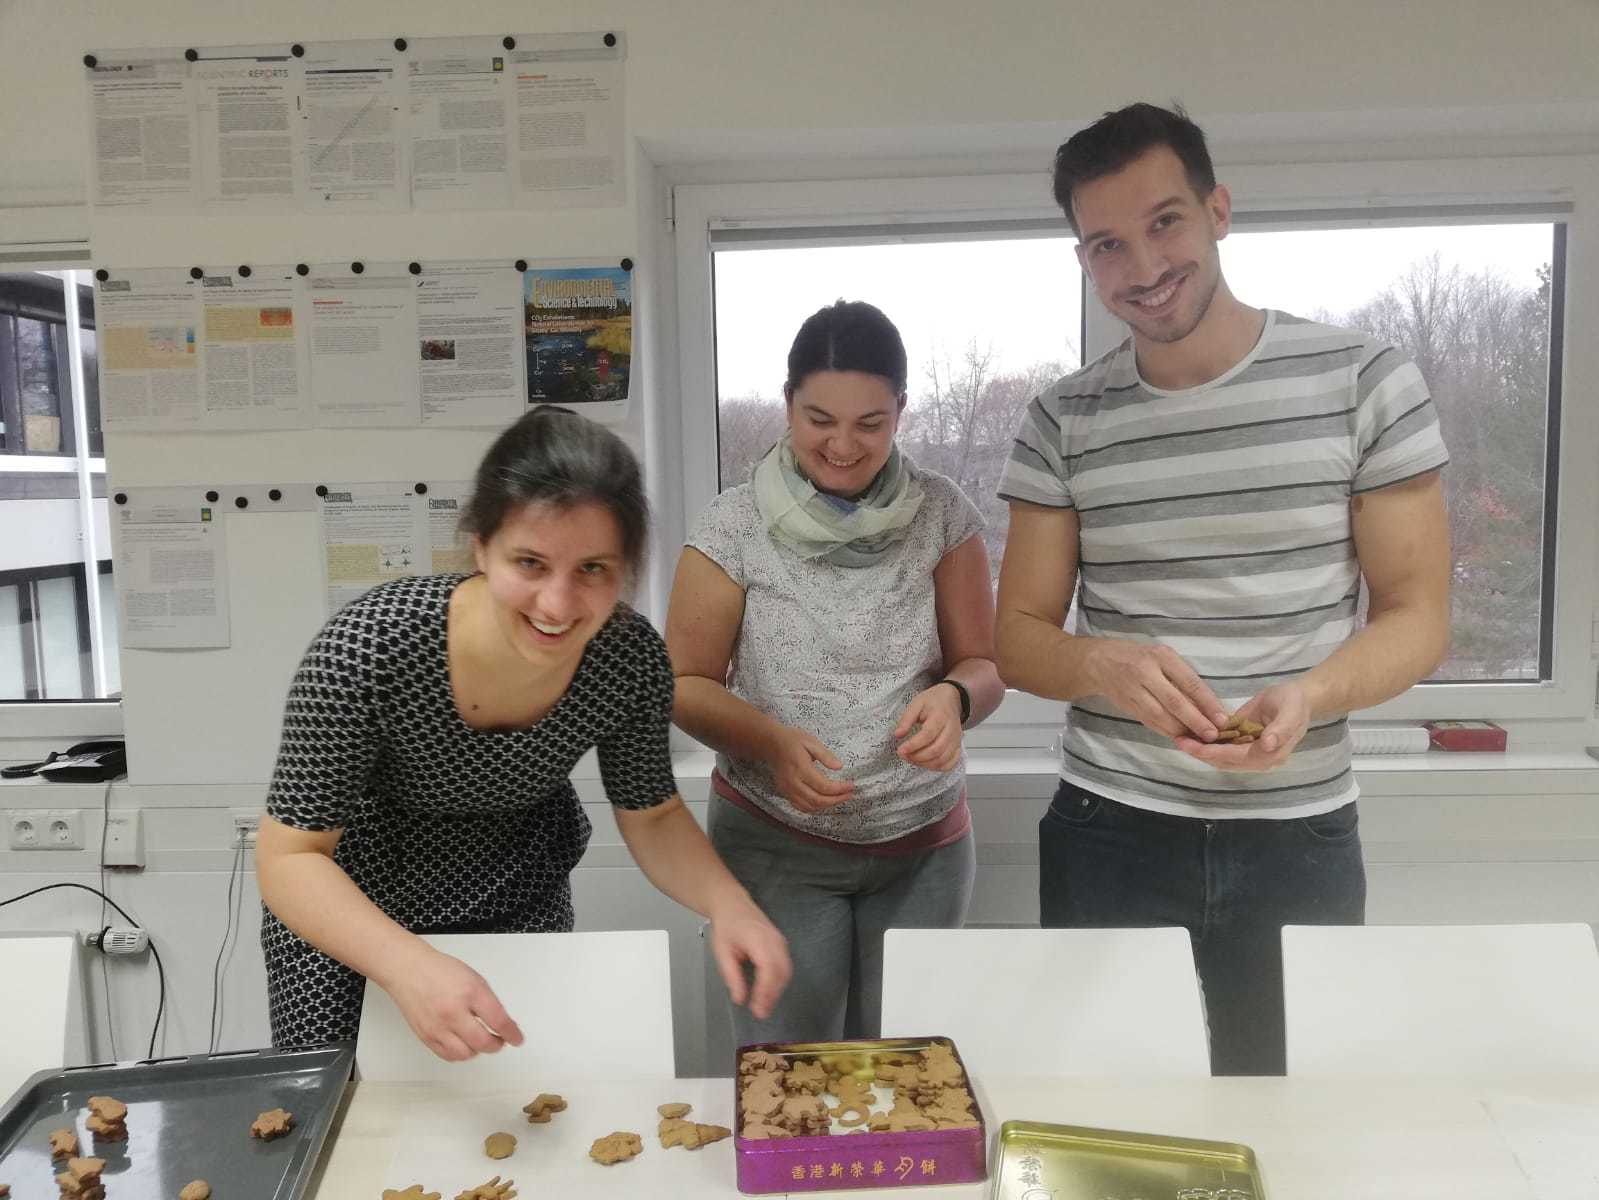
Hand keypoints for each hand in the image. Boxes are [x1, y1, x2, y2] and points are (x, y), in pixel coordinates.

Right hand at [380, 944, 525, 1061]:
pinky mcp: (426, 1036)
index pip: (499, 1021)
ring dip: (478, 1050)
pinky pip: (448, 1055)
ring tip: (480, 1040)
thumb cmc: (440, 971)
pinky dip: (460, 1054)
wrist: (409, 971)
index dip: (512, 1033)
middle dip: (497, 1044)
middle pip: (483, 1042)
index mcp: (470, 992)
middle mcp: (453, 1012)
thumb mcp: (474, 979)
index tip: (517, 1038)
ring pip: (466, 1054)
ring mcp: (438, 1027)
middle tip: (499, 1040)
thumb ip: (488, 1001)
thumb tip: (503, 1023)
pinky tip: (464, 1044)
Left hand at [708, 897, 792, 1020]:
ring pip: (786, 970)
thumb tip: (740, 999)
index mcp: (758, 939)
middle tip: (761, 1013)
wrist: (733, 904)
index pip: (768, 968)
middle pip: (782, 971)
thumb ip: (732, 976)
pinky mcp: (781, 945)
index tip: (757, 1008)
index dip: (765, 991)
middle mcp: (774, 940)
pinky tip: (769, 993)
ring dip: (777, 990)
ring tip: (765, 1007)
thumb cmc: (726, 926)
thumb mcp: (722, 952)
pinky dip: (779, 982)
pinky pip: (785, 966)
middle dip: (773, 995)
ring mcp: (781, 941)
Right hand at [766, 725, 853, 812]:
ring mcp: (787, 790)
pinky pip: (801, 807)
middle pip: (817, 800)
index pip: (823, 786)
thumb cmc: (792, 740)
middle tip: (849, 794)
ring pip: (810, 807)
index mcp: (800, 768)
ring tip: (839, 798)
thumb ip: (826, 755)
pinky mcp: (785, 793)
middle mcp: (793, 782)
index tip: (851, 786)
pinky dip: (815, 808)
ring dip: (827, 805)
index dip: (839, 789)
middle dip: (836, 800)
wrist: (771, 744)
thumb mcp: (811, 742)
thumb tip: (839, 766)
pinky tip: (825, 802)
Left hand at [893, 684, 963, 772]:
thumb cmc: (933, 701)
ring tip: (911, 758)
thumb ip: (906, 719)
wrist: (951, 700)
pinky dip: (937, 768)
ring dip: (925, 764)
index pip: (928, 735)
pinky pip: (950, 763)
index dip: (913, 745)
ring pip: (943, 760)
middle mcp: (951, 730)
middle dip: (917, 757)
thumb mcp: (916, 703)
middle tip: (903, 755)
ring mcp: (956, 740)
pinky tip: (925, 763)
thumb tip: (898, 734)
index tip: (900, 750)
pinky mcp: (957, 747)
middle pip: (936, 750)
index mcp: (940, 716)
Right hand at [1085, 639, 1227, 740]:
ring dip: (1181, 731)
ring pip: (1160, 716)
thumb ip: (1182, 678)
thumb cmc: (1140, 656)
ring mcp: (1133, 690)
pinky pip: (1149, 721)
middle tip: (1212, 735)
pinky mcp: (1126, 705)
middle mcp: (1145, 673)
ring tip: (1199, 740)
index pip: (1189, 682)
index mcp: (1161, 657)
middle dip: (1196, 721)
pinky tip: (1180, 737)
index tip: (1223, 719)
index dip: (1207, 703)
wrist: (1099, 661)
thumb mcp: (1163, 656)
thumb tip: (1209, 706)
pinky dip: (1166, 731)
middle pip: (1174, 702)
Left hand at [1174, 682, 1310, 771]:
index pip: (1235, 757)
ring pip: (1221, 758)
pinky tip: (1191, 735)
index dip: (1211, 752)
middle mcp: (1259, 760)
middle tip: (1178, 740)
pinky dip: (1207, 745)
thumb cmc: (1294, 702)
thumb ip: (1282, 728)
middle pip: (1224, 762)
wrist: (1297, 698)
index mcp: (1270, 754)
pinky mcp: (1244, 746)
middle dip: (1201, 753)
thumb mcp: (1291, 710)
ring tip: (1180, 739)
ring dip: (1201, 751)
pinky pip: (1223, 749)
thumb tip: (1268, 745)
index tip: (1191, 745)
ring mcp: (1251, 754)